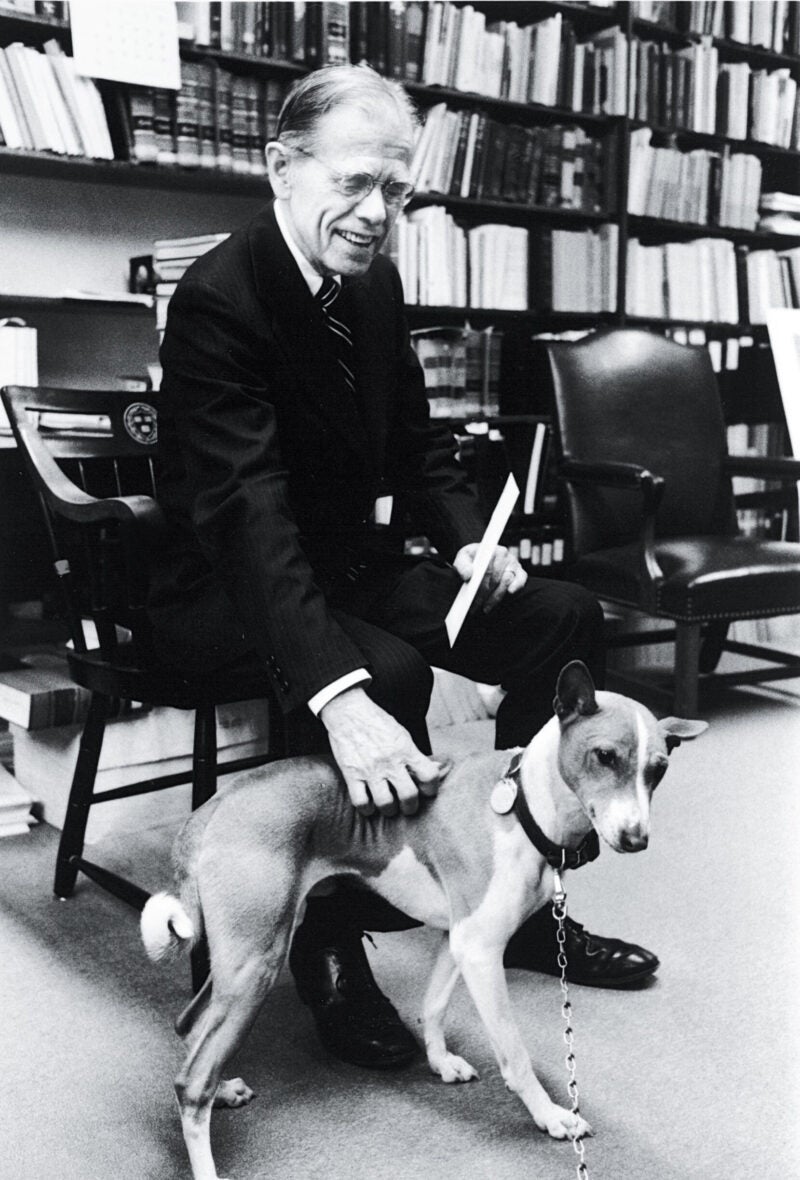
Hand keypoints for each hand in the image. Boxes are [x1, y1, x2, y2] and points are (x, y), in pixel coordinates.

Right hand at [319, 687, 443, 816]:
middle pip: (409, 796)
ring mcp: (370, 769)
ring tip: (389, 807)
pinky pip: (361, 802)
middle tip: (408, 806)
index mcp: (405, 749)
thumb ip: (413, 754)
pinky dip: (367, 809)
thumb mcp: (401, 734)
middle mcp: (390, 761)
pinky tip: (370, 805)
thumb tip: (430, 770)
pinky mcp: (351, 774)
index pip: (429, 776)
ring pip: (386, 804)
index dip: (431, 788)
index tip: (426, 791)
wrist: (348, 711)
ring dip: (390, 810)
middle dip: (411, 807)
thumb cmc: (376, 721)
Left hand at [453, 544, 526, 612]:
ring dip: (495, 597)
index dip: (479, 586)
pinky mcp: (519, 571)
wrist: (478, 559)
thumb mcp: (461, 560)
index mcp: (489, 549)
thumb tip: (468, 576)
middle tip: (474, 607)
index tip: (472, 597)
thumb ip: (462, 566)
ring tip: (485, 608)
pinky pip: (521, 580)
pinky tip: (510, 593)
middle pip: (494, 578)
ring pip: (505, 582)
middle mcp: (503, 554)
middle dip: (484, 595)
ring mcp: (512, 562)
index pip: (486, 570)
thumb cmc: (470, 560)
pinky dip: (517, 586)